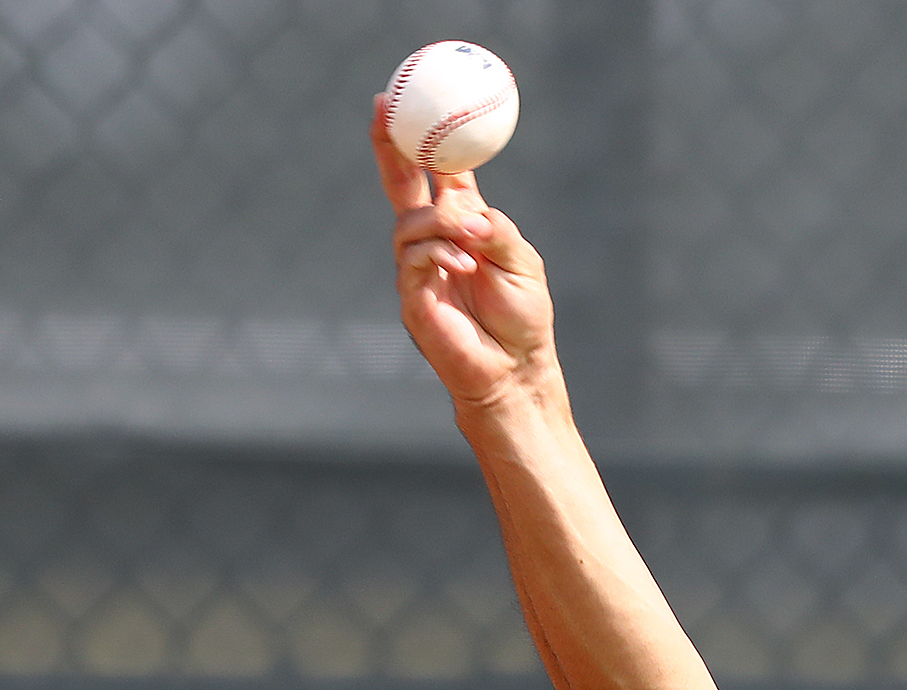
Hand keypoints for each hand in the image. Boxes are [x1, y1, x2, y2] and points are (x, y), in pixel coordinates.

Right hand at [372, 102, 556, 411]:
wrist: (516, 372)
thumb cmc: (523, 318)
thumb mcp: (523, 263)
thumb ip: (498, 231)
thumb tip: (468, 211)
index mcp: (463, 225)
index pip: (436, 173)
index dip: (421, 139)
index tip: (403, 100)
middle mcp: (434, 242)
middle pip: (400, 186)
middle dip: (389, 148)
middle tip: (383, 112)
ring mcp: (417, 269)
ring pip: (409, 225)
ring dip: (441, 224)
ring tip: (473, 242)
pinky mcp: (412, 299)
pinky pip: (413, 260)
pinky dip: (439, 254)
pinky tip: (463, 265)